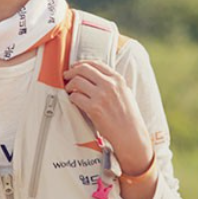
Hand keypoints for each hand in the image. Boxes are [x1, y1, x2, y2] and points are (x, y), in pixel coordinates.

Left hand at [63, 60, 152, 174]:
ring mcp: (101, 96)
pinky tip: (74, 101)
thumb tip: (96, 75)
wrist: (130, 134)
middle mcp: (110, 85)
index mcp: (118, 79)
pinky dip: (72, 98)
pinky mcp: (93, 108)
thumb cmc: (128, 116)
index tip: (75, 66)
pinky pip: (75, 97)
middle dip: (72, 71)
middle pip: (83, 69)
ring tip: (69, 90)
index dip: (82, 63)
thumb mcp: (125, 93)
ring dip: (69, 85)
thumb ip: (113, 83)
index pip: (96, 63)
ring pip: (77, 81)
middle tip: (66, 75)